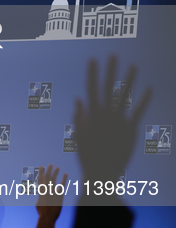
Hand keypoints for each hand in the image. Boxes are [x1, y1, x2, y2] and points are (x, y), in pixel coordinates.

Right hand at [35, 164, 67, 227]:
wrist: (47, 216)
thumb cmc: (42, 212)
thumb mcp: (39, 204)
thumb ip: (41, 198)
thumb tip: (41, 196)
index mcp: (40, 190)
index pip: (40, 179)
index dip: (41, 172)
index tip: (41, 166)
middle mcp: (46, 189)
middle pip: (47, 177)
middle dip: (48, 170)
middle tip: (50, 164)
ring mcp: (52, 191)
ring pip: (53, 179)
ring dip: (55, 173)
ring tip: (57, 167)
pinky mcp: (59, 195)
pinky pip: (62, 185)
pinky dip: (64, 179)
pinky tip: (65, 174)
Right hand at [74, 56, 151, 183]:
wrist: (101, 172)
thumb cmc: (87, 154)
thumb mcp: (79, 134)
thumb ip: (79, 115)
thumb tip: (78, 99)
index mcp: (91, 115)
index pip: (91, 89)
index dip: (92, 74)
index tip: (93, 60)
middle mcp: (104, 115)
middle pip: (108, 88)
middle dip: (110, 70)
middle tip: (113, 55)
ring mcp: (118, 121)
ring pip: (124, 96)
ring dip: (129, 79)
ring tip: (134, 65)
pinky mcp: (130, 130)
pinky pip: (138, 112)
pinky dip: (143, 100)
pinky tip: (149, 88)